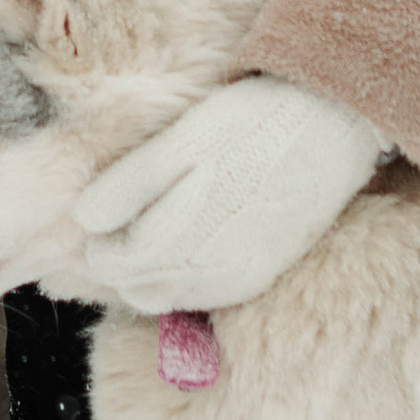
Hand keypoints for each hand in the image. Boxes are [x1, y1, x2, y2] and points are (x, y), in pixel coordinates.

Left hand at [77, 78, 393, 311]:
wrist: (333, 125)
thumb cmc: (251, 120)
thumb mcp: (183, 137)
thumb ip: (131, 183)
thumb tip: (86, 220)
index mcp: (177, 231)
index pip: (110, 259)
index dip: (95, 239)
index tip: (94, 215)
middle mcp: (204, 267)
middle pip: (133, 284)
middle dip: (114, 260)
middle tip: (113, 227)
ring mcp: (235, 278)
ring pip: (163, 298)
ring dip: (143, 275)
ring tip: (146, 235)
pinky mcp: (258, 277)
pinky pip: (201, 299)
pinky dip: (179, 282)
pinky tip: (185, 248)